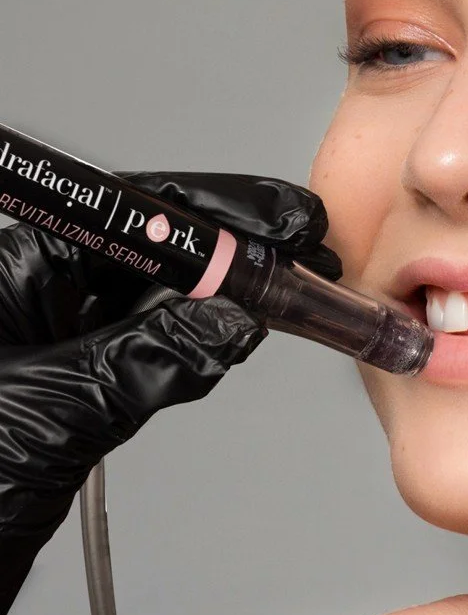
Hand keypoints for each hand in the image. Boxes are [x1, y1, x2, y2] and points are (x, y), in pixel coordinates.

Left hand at [0, 171, 340, 614]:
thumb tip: (229, 323)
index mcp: (17, 269)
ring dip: (223, 290)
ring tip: (280, 289)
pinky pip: (158, 342)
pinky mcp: (90, 376)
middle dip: (225, 243)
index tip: (268, 220)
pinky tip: (238, 331)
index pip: (125, 210)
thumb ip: (150, 360)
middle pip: (152, 243)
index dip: (207, 207)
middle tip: (293, 246)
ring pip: (162, 293)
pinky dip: (203, 339)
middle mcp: (43, 290)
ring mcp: (68, 333)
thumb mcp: (57, 406)